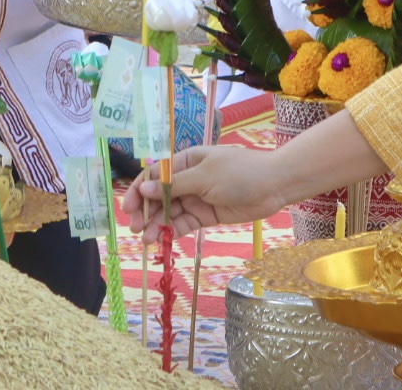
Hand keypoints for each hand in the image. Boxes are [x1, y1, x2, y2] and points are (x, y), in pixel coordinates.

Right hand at [123, 144, 287, 242]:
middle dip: (145, 211)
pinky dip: (172, 231)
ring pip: (170, 212)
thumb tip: (144, 188)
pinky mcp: (206, 215)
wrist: (273, 186)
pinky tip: (161, 240)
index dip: (139, 191)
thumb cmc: (239, 172)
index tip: (128, 208)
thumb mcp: (205, 176)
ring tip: (147, 240)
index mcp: (185, 161)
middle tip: (135, 228)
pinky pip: (184, 223)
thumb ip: (175, 185)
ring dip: (156, 224)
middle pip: (159, 196)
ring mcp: (196, 197)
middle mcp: (188, 179)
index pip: (155, 175)